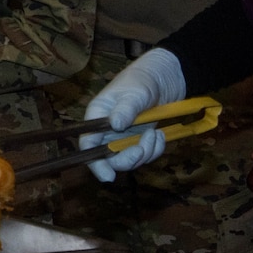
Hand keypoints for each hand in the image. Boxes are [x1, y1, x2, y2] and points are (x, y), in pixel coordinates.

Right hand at [79, 47, 185, 182]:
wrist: (165, 78)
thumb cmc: (143, 79)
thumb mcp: (135, 92)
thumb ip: (126, 108)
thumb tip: (115, 124)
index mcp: (97, 116)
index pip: (88, 144)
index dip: (94, 162)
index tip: (108, 175)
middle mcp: (107, 130)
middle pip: (109, 158)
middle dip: (127, 159)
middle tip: (141, 150)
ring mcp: (124, 137)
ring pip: (129, 159)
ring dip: (145, 152)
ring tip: (156, 134)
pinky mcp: (139, 140)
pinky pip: (145, 155)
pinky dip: (154, 149)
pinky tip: (159, 134)